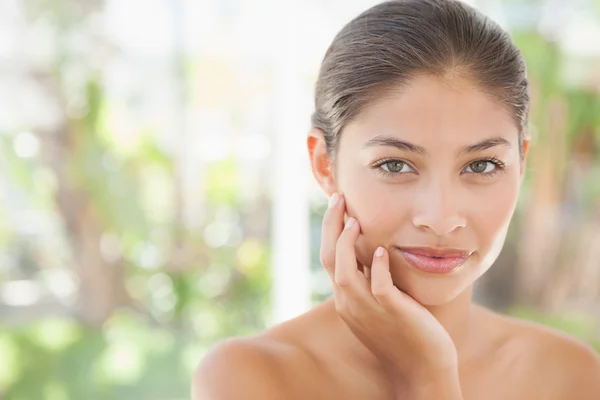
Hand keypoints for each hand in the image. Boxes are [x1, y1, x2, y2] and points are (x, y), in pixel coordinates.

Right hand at [321, 193, 459, 389]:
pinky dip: (378, 268)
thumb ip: (369, 282)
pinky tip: (383, 251)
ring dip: (348, 244)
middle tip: (338, 199)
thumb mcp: (377, 306)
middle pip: (330, 259)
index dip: (330, 230)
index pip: (329, 259)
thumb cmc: (403, 334)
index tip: (338, 207)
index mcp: (346, 300)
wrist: (420, 371)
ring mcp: (369, 310)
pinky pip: (379, 288)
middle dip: (331, 227)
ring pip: (345, 273)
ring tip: (355, 220)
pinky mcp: (392, 314)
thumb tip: (371, 254)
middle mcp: (350, 304)